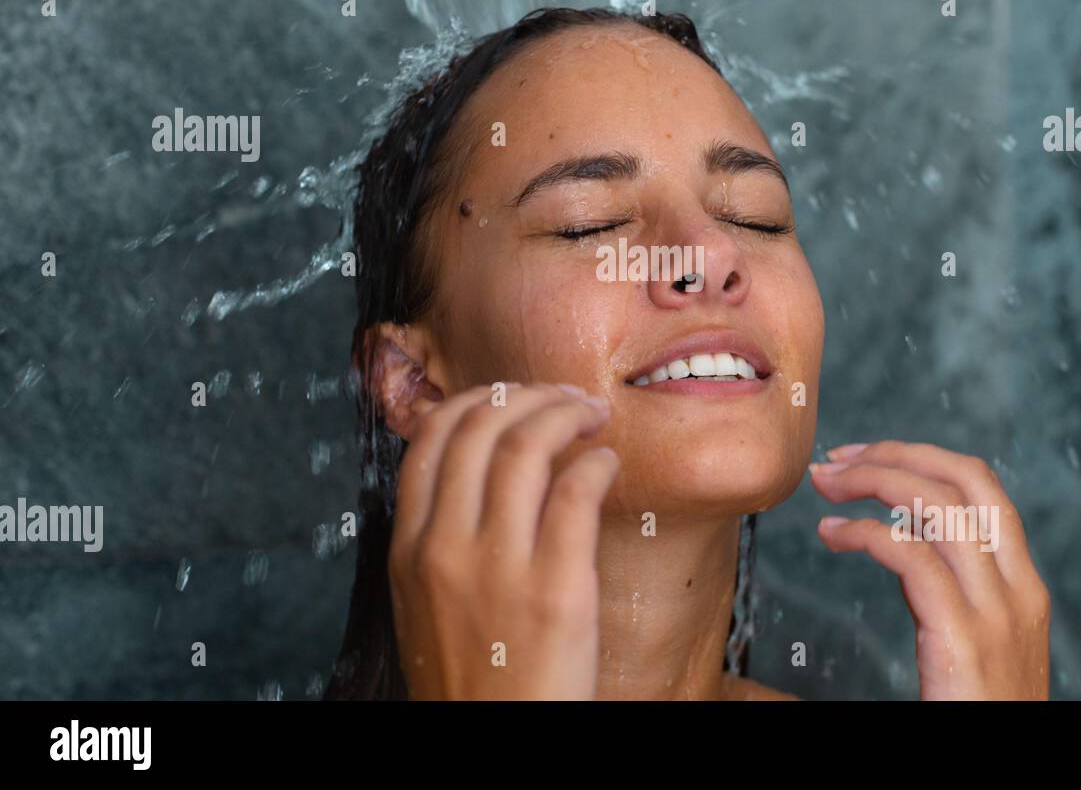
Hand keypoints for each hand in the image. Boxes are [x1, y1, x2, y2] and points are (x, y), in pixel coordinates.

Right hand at [387, 382, 618, 698]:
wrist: (496, 748)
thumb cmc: (473, 678)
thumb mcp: (425, 603)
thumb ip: (440, 537)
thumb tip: (478, 467)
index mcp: (409, 549)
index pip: (430, 439)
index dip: (477, 400)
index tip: (512, 398)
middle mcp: (445, 549)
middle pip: (479, 428)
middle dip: (528, 396)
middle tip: (565, 397)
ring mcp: (499, 569)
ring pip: (526, 446)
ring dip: (565, 413)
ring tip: (591, 416)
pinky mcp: (557, 590)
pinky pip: (576, 493)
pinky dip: (596, 462)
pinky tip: (606, 463)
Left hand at [811, 440, 1049, 699]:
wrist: (1004, 777)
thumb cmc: (975, 713)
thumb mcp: (974, 642)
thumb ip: (950, 592)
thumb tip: (899, 540)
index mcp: (1023, 587)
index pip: (982, 488)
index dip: (922, 457)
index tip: (867, 456)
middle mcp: (1018, 591)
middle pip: (966, 480)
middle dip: (898, 453)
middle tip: (836, 459)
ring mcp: (997, 614)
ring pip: (938, 506)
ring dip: (874, 480)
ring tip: (825, 485)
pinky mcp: (964, 640)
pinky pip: (912, 558)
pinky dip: (866, 533)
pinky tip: (832, 536)